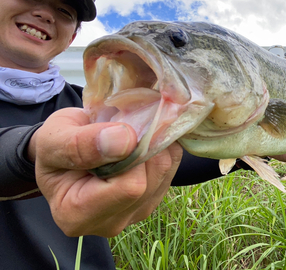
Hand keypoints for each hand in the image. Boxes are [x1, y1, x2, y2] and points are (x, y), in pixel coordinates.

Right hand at [30, 107, 182, 237]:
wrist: (66, 150)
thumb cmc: (56, 145)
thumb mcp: (53, 139)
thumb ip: (80, 144)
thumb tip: (126, 140)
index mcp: (77, 215)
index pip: (129, 188)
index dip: (132, 152)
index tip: (118, 127)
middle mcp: (109, 223)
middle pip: (150, 181)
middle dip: (143, 146)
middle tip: (124, 124)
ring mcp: (134, 213)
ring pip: (164, 171)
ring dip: (154, 144)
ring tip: (129, 132)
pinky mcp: (152, 199)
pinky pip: (171, 166)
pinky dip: (162, 147)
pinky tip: (140, 140)